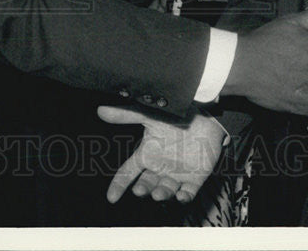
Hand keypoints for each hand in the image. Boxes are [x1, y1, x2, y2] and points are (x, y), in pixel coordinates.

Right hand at [97, 105, 225, 203]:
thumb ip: (127, 115)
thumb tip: (101, 110)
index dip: (119, 185)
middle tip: (140, 190)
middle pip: (146, 184)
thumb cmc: (176, 116)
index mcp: (147, 155)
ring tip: (158, 194)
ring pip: (166, 190)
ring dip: (161, 194)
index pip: (128, 172)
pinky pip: (188, 192)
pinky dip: (184, 197)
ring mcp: (177, 174)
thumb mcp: (150, 115)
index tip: (111, 198)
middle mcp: (160, 168)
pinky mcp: (195, 179)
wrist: (207, 116)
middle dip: (143, 189)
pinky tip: (181, 197)